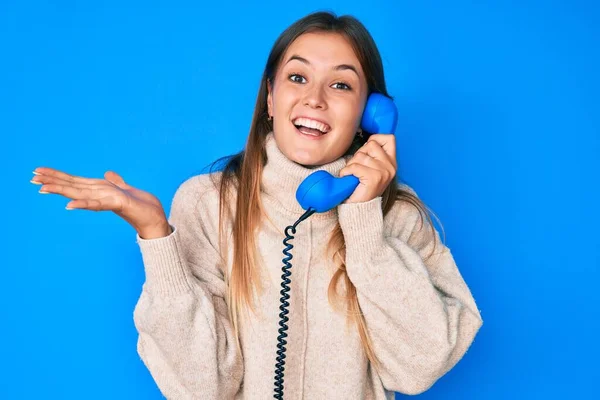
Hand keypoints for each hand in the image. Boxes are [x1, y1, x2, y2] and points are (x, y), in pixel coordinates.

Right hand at [31, 167, 170, 238]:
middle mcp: (100, 195)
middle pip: (73, 187)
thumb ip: (117, 182)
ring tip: (43, 188)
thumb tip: (108, 174)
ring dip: (62, 191)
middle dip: (53, 182)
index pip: (76, 181)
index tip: (39, 171)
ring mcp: (107, 201)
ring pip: (80, 194)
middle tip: (32, 178)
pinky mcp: (118, 205)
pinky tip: (70, 205)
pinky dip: (84, 204)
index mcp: (101, 190)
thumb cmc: (142, 207)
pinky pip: (98, 204)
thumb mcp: (128, 190)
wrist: (156, 219)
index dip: (58, 176)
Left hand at [339, 134, 396, 203]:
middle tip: (357, 168)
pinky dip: (346, 172)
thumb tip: (366, 139)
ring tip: (353, 175)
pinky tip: (349, 179)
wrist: (360, 209)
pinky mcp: (374, 178)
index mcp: (392, 162)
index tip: (367, 151)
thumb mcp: (372, 168)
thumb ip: (372, 154)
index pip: (389, 138)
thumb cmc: (362, 187)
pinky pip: (354, 166)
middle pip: (371, 144)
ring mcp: (384, 172)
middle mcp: (391, 167)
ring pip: (360, 155)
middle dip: (359, 154)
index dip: (375, 140)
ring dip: (351, 165)